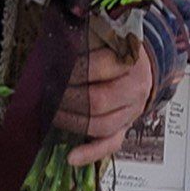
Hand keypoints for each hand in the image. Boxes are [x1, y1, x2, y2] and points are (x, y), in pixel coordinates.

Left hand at [54, 40, 153, 166]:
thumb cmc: (114, 46)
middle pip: (98, 101)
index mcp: (130, 60)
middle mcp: (135, 89)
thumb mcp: (102, 33)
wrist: (142, 64)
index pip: (97, 68)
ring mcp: (132, 112)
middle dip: (66, 99)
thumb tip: (55, 46)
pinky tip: (71, 157)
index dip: (71, 71)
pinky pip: (110, 145)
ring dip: (71, 121)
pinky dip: (90, 153)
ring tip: (51, 113)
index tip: (51, 69)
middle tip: (47, 92)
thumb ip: (82, 38)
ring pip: (101, 126)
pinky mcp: (126, 128)